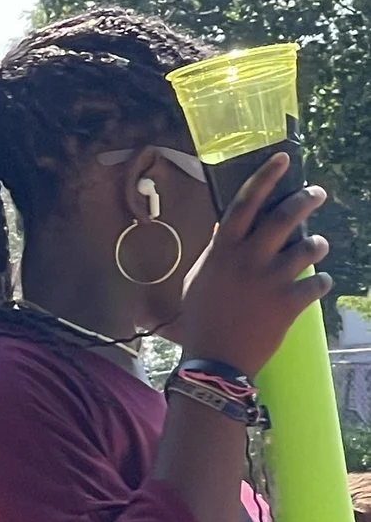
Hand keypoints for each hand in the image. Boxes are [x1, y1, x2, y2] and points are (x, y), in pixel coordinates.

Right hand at [175, 153, 331, 375]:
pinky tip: (315, 286)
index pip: (245, 204)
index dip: (265, 178)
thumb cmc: (201, 320)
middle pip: (286, 216)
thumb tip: (226, 225)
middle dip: (308, 199)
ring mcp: (270, 280)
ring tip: (315, 248)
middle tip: (317, 195)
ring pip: (310, 247)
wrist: (213, 362)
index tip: (283, 158)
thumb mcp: (199, 279)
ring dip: (318, 245)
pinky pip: (319, 282)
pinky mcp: (289, 302)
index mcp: (222, 252)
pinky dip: (321, 282)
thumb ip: (215, 251)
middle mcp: (248, 260)